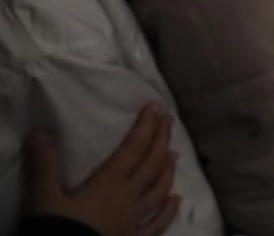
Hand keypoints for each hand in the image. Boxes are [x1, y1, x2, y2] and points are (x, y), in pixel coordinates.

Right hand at [27, 105, 181, 235]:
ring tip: (175, 154)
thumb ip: (44, 165)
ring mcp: (134, 220)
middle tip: (169, 119)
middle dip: (161, 139)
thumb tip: (40, 132)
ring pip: (159, 190)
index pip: (134, 148)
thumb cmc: (57, 229)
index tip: (155, 106)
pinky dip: (168, 211)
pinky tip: (177, 201)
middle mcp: (129, 198)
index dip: (145, 126)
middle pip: (152, 164)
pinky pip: (156, 224)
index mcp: (110, 184)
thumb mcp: (44, 198)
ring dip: (168, 170)